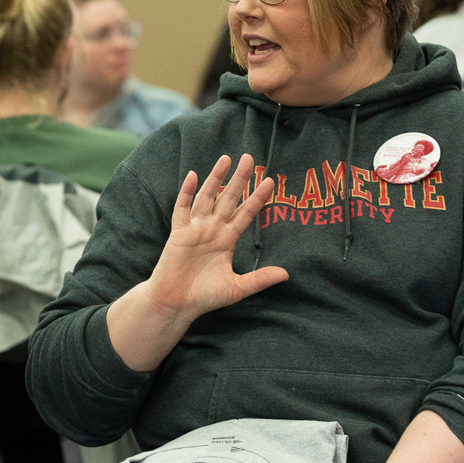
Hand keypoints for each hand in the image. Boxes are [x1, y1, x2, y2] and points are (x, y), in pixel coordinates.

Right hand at [143, 154, 287, 321]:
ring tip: (226, 159)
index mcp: (227, 240)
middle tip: (250, 158)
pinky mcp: (179, 232)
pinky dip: (187, 192)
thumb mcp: (237, 288)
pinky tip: (194, 175)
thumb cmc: (204, 296)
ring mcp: (195, 228)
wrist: (177, 304)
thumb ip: (260, 279)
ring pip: (207, 197)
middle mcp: (212, 229)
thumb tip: (286, 274)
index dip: (257, 197)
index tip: (271, 181)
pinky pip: (182, 208)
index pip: (246, 213)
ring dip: (216, 178)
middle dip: (239, 179)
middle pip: (229, 198)